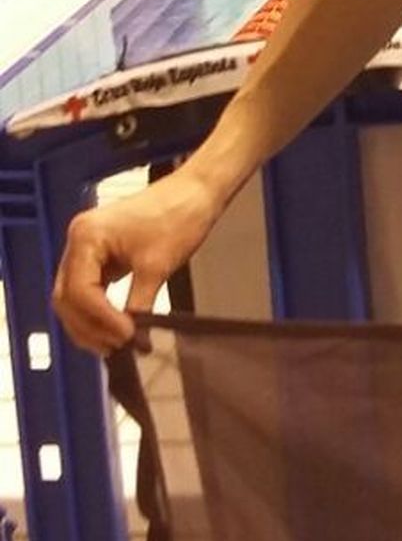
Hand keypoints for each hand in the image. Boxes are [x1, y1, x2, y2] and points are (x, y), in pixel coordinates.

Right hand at [52, 169, 224, 355]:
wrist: (194, 192)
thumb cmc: (178, 218)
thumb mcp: (157, 267)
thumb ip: (139, 304)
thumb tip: (132, 338)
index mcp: (86, 237)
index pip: (79, 291)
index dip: (100, 320)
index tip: (125, 337)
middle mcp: (77, 240)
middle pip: (66, 297)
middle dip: (88, 326)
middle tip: (116, 347)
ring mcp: (85, 246)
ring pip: (73, 296)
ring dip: (90, 322)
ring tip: (115, 344)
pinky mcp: (98, 253)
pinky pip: (87, 288)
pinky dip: (97, 309)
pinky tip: (114, 327)